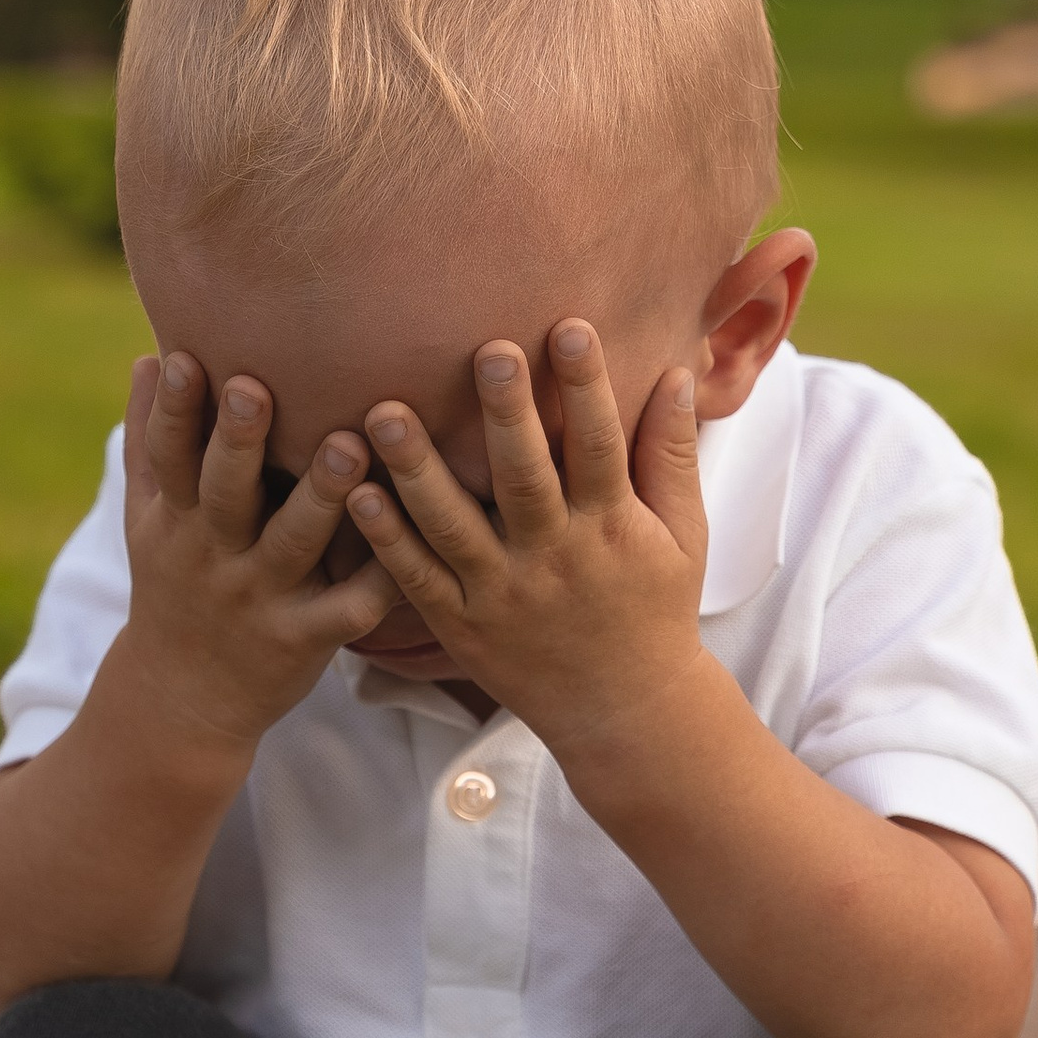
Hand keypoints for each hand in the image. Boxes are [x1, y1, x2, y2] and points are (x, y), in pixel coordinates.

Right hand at [118, 349, 390, 755]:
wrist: (182, 698)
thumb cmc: (173, 583)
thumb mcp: (147, 519)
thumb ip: (151, 441)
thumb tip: (148, 358)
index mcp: (176, 518)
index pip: (167, 456)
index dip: (172, 410)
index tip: (183, 359)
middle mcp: (213, 554)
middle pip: (224, 492)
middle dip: (238, 441)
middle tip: (255, 388)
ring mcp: (259, 598)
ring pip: (293, 542)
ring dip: (320, 496)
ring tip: (350, 445)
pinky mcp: (303, 639)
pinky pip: (346, 608)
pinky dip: (376, 580)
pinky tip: (408, 541)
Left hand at [349, 322, 708, 759]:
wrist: (624, 711)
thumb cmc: (654, 608)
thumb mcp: (683, 534)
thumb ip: (670, 454)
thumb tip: (675, 371)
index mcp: (611, 528)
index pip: (600, 446)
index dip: (587, 386)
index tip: (570, 326)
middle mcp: (555, 558)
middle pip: (525, 479)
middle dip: (506, 415)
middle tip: (485, 350)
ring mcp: (502, 594)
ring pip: (455, 526)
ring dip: (418, 469)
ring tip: (383, 413)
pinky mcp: (462, 625)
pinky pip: (417, 578)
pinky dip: (386, 537)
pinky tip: (354, 491)